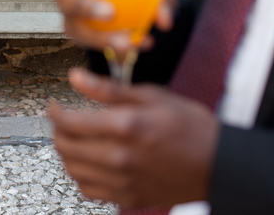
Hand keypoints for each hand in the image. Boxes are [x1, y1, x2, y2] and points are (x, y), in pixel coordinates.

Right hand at [48, 0, 176, 57]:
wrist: (126, 2)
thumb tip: (163, 18)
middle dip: (84, 6)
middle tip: (109, 13)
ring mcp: (70, 14)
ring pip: (74, 26)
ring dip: (99, 37)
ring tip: (126, 42)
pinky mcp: (79, 33)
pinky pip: (89, 44)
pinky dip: (114, 47)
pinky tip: (136, 46)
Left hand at [49, 68, 219, 208]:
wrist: (219, 164)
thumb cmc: (191, 127)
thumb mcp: (152, 96)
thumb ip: (108, 89)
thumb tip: (76, 77)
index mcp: (125, 127)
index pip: (69, 123)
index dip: (54, 112)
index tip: (55, 106)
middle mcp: (119, 157)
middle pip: (65, 147)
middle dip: (57, 131)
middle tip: (63, 121)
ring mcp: (123, 181)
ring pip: (72, 170)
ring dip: (67, 153)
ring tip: (75, 140)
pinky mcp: (128, 197)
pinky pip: (89, 190)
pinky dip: (81, 176)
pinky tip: (90, 162)